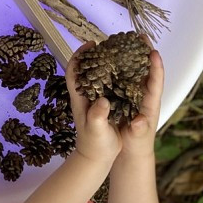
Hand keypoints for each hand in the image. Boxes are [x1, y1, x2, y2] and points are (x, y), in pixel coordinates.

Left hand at [66, 44, 121, 166]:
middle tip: (109, 42)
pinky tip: (128, 71)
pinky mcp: (106, 106)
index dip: (79, 57)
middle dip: (96, 54)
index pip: (74, 72)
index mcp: (80, 99)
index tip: (90, 44)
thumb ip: (97, 116)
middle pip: (87, 69)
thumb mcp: (96, 130)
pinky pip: (110, 86)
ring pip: (99, 76)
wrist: (96, 159)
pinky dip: (117, 76)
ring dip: (108, 63)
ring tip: (121, 52)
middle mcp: (86, 96)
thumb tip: (101, 101)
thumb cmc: (95, 145)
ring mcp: (95, 100)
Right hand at [117, 49, 163, 161]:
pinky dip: (117, 67)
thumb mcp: (137, 139)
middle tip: (138, 36)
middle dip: (143, 53)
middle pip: (145, 71)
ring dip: (130, 56)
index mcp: (149, 104)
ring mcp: (133, 96)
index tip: (154, 52)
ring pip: (133, 72)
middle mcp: (142, 96)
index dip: (156, 67)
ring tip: (124, 41)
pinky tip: (109, 58)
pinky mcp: (123, 97)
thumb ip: (139, 131)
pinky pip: (122, 78)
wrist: (130, 153)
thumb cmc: (136, 146)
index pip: (155, 82)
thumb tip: (141, 120)